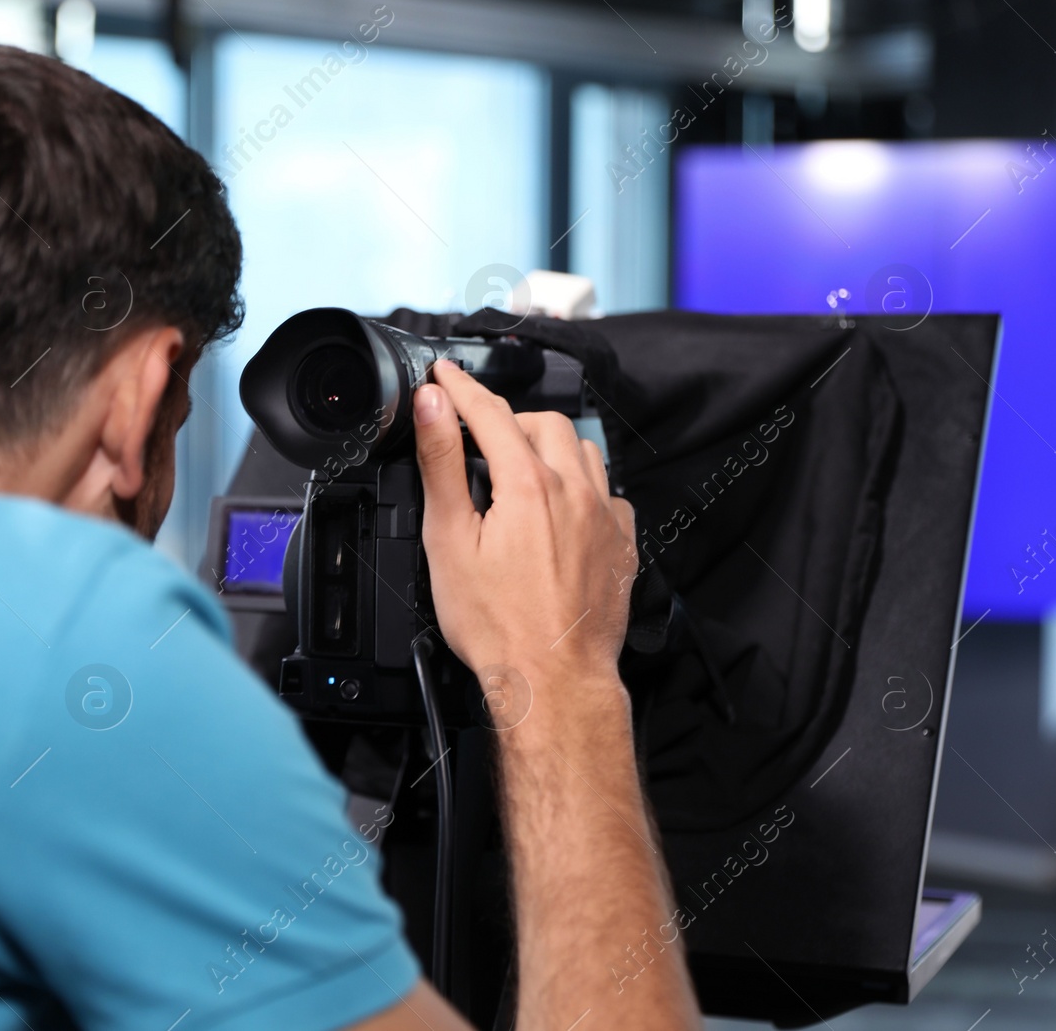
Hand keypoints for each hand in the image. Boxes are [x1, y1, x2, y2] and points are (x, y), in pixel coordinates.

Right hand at [413, 359, 636, 687]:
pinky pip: (608, 494)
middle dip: (508, 420)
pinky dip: (583, 487)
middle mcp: (575, 492)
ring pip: (583, 452)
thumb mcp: (449, 539)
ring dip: (549, 448)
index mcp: (528, 486)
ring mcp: (605, 518)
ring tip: (519, 471)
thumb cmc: (497, 624)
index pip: (491, 413)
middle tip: (478, 439)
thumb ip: (442, 463)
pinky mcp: (622, 545)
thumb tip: (434, 405)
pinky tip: (561, 511)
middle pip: (543, 424)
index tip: (444, 374)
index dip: (462, 388)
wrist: (552, 680)